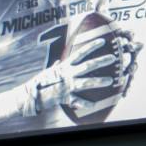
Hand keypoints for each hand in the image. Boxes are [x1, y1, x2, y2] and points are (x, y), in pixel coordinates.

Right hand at [0, 25, 143, 132]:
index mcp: (65, 66)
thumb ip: (56, 66)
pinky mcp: (66, 97)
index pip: (80, 53)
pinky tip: (95, 105)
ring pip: (87, 82)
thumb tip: (59, 61)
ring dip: (99, 81)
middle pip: (88, 66)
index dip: (92, 46)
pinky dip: (86, 103)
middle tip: (113, 57)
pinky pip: (78, 101)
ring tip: (112, 80)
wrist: (31, 94)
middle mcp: (68, 74)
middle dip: (101, 61)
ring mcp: (68, 86)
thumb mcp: (49, 71)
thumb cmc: (41, 82)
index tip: (103, 40)